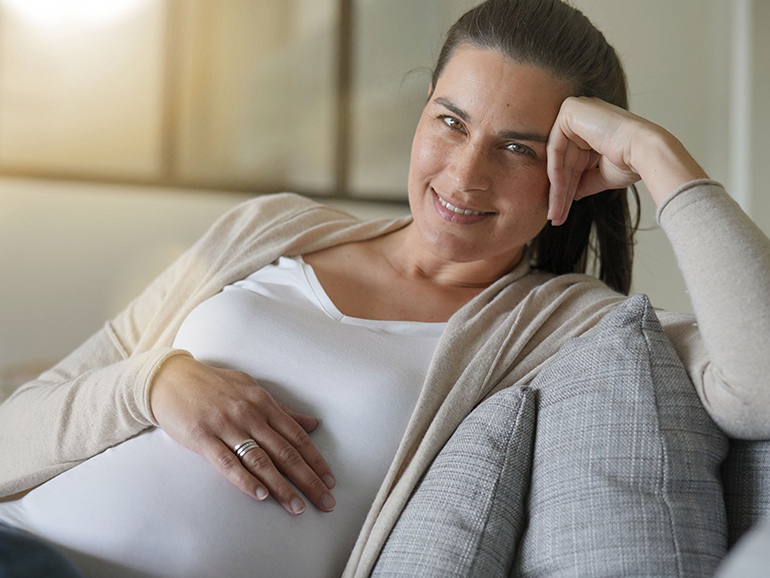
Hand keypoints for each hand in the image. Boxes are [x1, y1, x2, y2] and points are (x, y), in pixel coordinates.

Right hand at [149, 355, 335, 515]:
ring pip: (261, 460)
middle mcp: (250, 414)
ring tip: (297, 506)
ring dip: (281, 487)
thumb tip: (313, 423)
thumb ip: (282, 410)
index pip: (297, 436)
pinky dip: (245, 480)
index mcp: (264, 403)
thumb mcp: (252, 390)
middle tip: (324, 501)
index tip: (330, 480)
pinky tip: (260, 495)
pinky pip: (228, 462)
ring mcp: (226, 426)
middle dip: (308, 479)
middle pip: (286, 452)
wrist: (171, 379)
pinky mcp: (203, 437)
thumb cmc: (215, 385)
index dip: (316, 460)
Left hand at [546, 97, 707, 224]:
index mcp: (593, 126)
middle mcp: (584, 115)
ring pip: (558, 158)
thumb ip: (585, 181)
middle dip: (559, 192)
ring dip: (556, 189)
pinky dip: (555, 172)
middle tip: (555, 216)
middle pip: (564, 161)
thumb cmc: (632, 162)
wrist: (645, 151)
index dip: (566, 188)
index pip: (573, 161)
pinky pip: (555, 147)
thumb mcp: (603, 175)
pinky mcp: (570, 110)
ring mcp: (576, 110)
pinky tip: (558, 193)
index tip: (560, 211)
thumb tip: (571, 195)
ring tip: (555, 213)